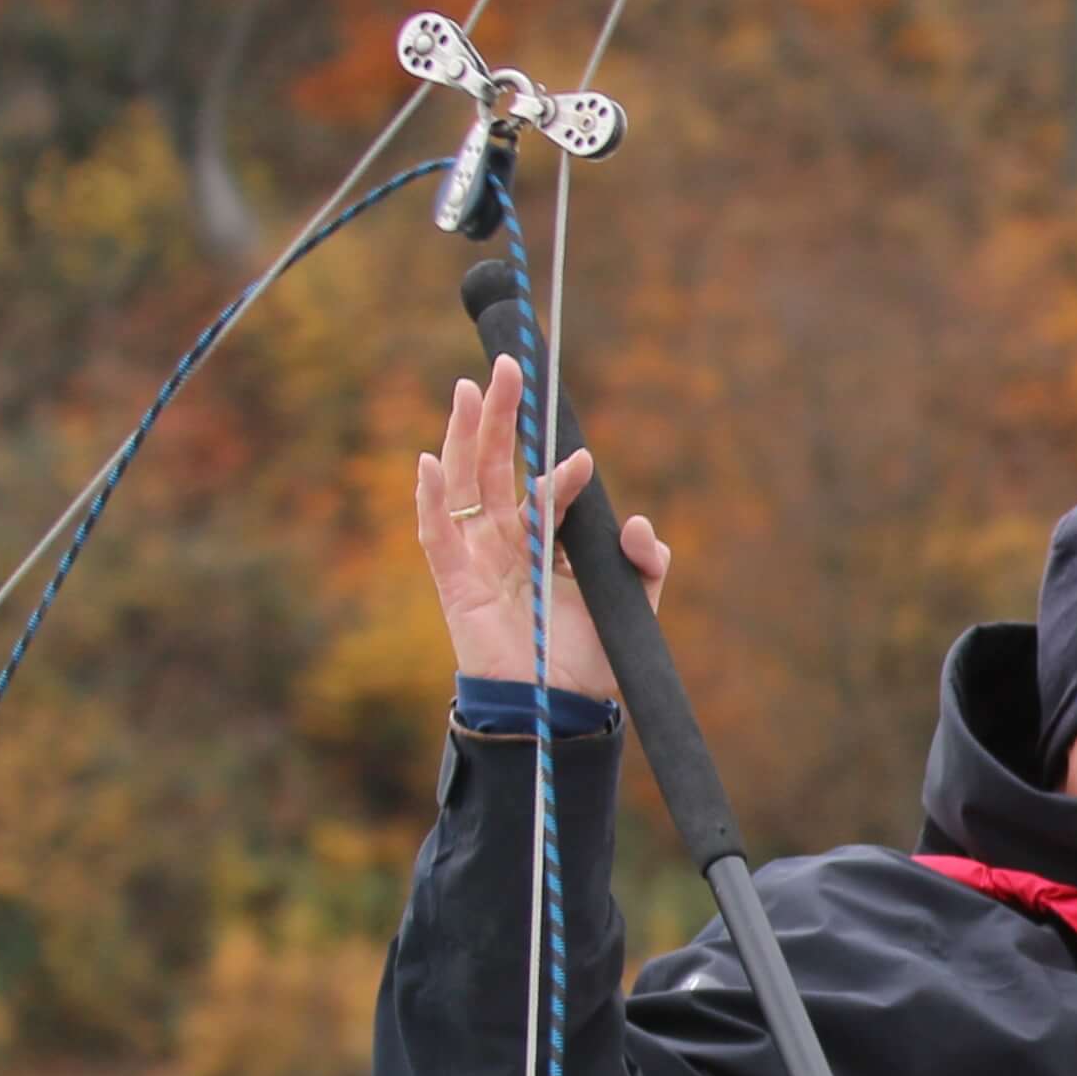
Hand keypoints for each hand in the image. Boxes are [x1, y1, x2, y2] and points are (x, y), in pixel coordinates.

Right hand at [413, 358, 665, 698]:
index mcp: (542, 539)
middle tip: (507, 366)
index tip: (576, 444)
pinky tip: (431, 461)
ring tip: (468, 389)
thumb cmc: (587, 658)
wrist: (559, 710)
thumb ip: (645, 562)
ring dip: (464, 436)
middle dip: (500, 415)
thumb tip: (637, 524)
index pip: (541, 482)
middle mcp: (505, 540)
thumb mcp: (630, 603)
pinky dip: (432, 500)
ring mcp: (477, 558)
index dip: (555, 458)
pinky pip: (437, 536)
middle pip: (496, 465)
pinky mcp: (455, 585)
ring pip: (465, 485)